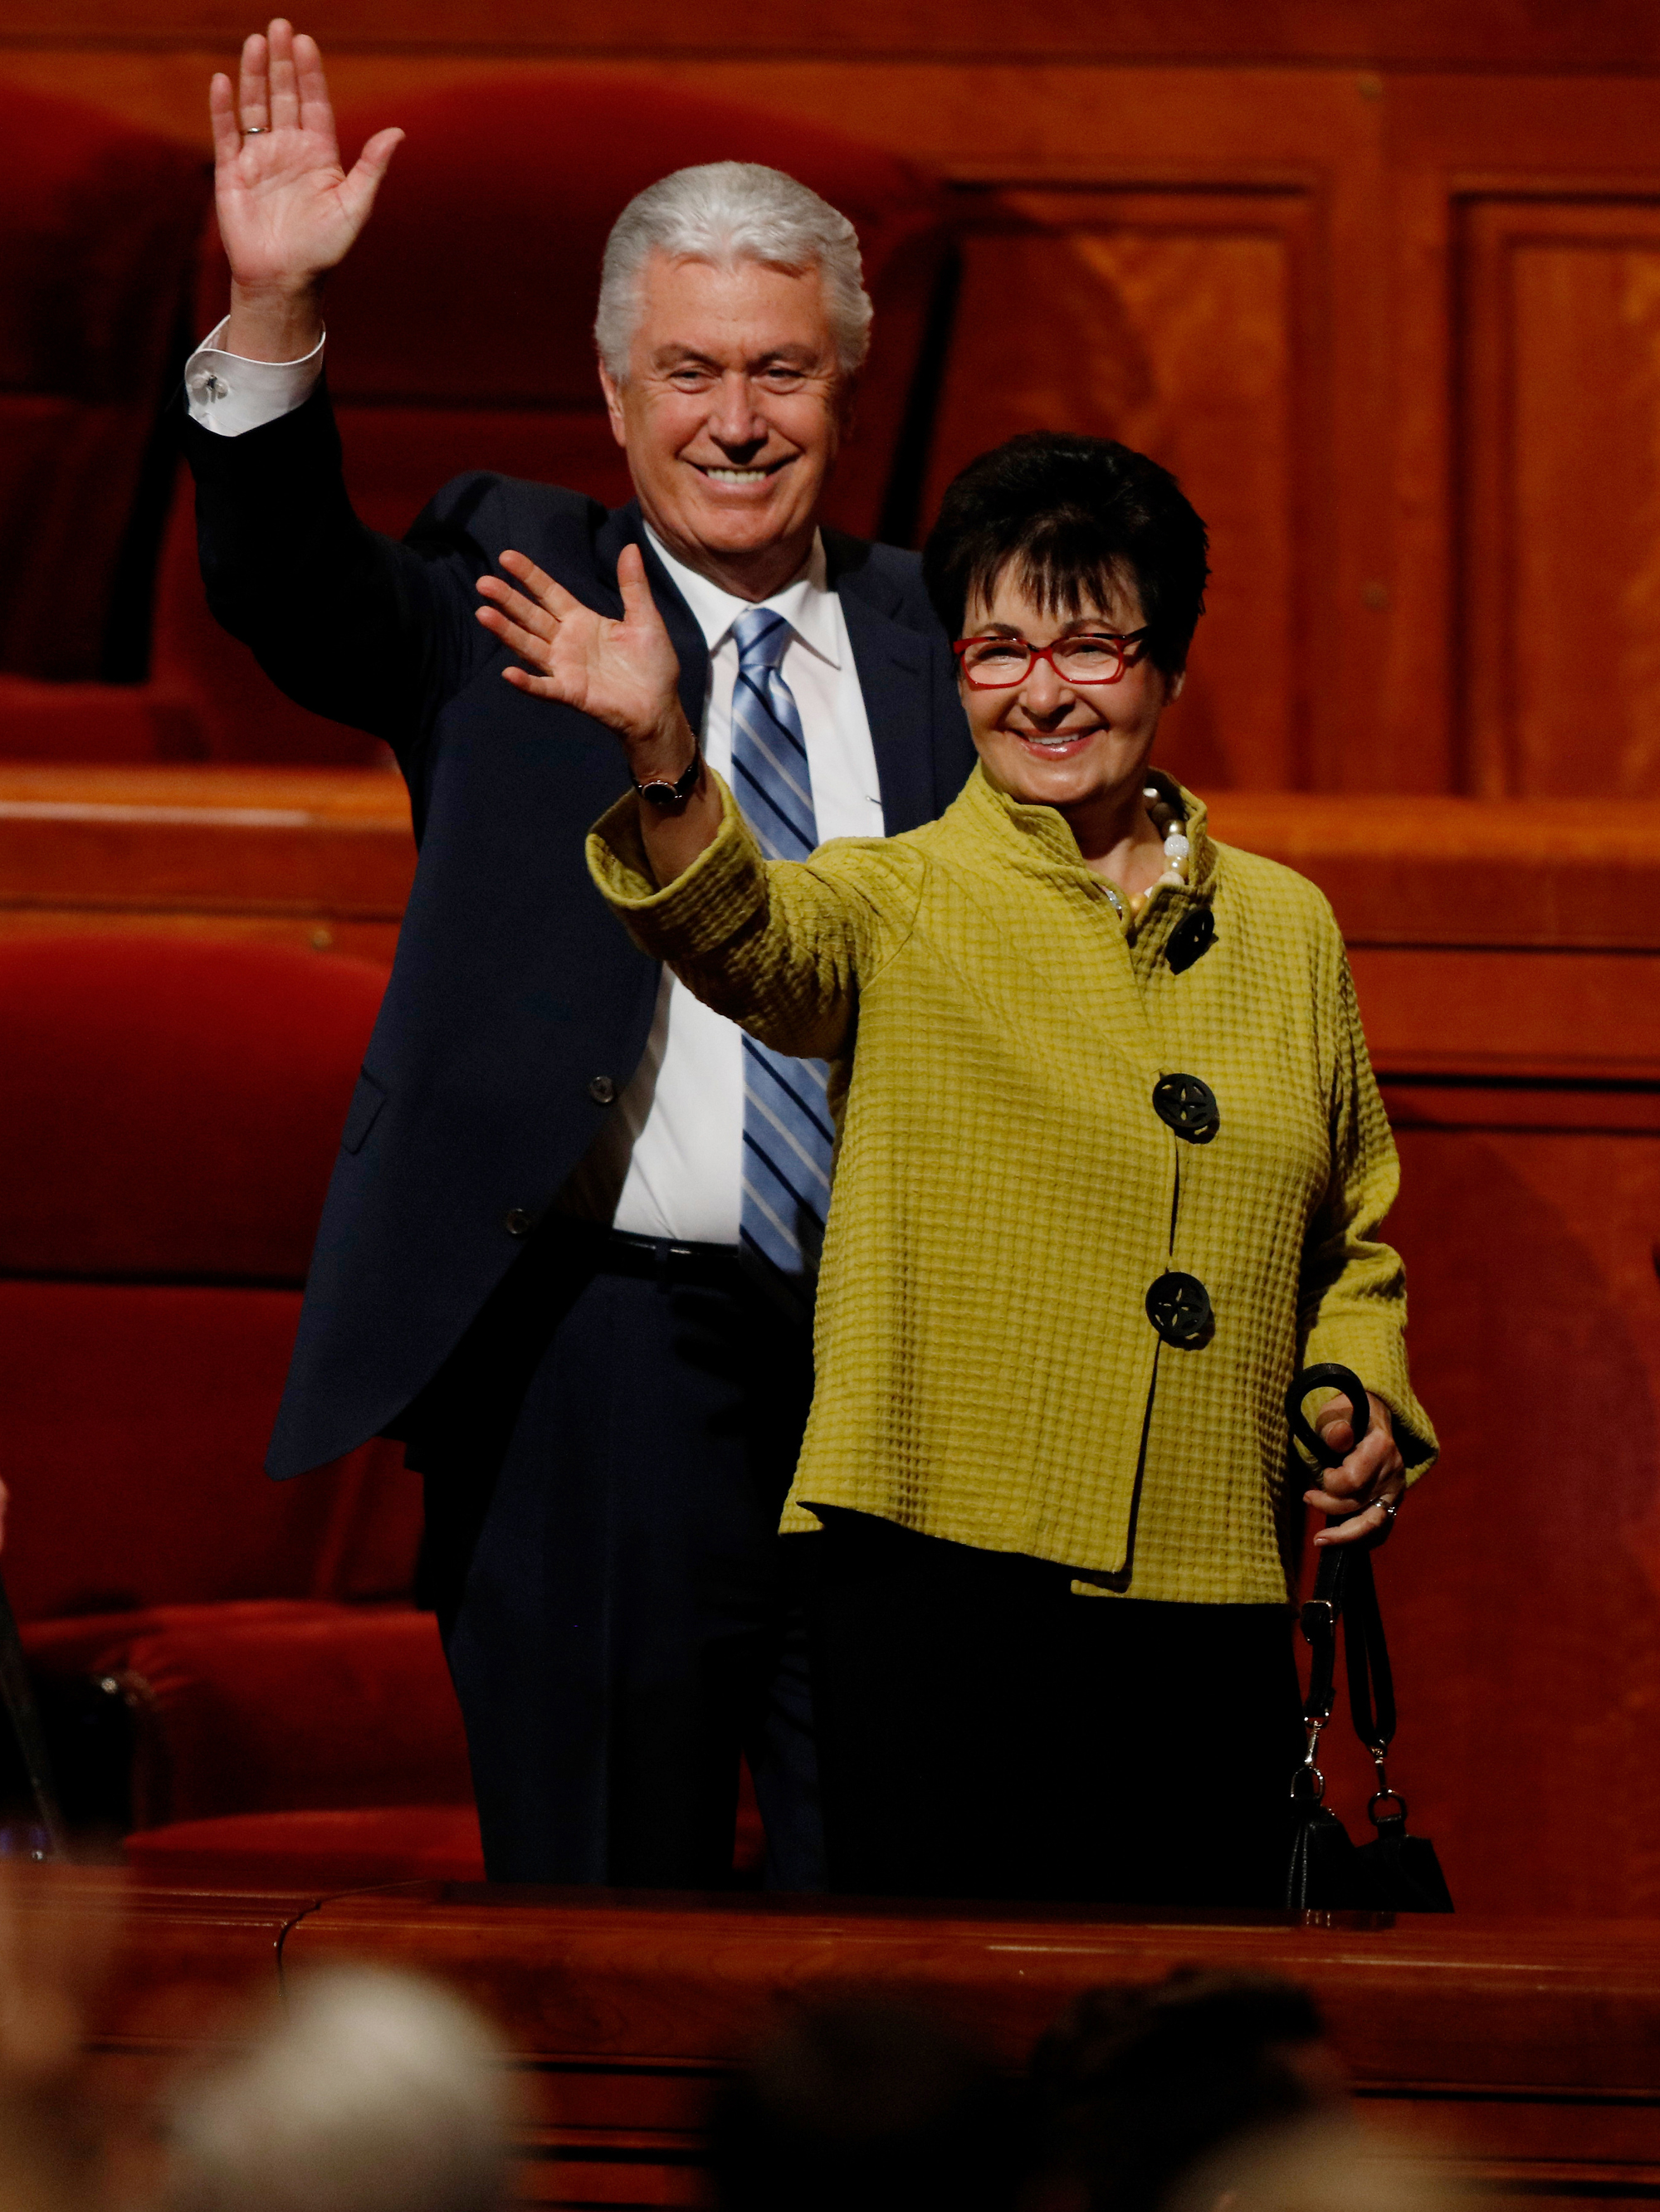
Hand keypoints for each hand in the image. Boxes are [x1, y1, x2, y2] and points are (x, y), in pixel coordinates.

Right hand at [211, 19, 402, 358]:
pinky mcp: (232, 174)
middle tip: (280, 27)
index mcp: (319, 156)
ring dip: (254, 75)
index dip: (310, 74)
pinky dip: (224, 109)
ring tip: (256, 41)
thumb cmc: (324, 250)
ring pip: (255, 106)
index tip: (306, 43)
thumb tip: (399, 133)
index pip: (314, 104)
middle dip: (281, 62)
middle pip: (283, 96)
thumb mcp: (355, 207)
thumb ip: (372, 169)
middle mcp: (288, 151)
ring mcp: (259, 159)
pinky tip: (225, 81)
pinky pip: (227, 134)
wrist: (285, 281)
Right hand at [478, 545, 722, 881]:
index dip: (529, 576)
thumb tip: (630, 546)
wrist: (660, 708)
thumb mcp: (645, 619)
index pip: (550, 593)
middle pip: (531, 616)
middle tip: (484, 582)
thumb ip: (633, 586)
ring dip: (506, 632)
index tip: (506, 556)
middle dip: (508, 599)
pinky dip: (527, 683)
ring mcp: (565, 667)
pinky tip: (508, 673)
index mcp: (582, 620)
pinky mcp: (571, 692)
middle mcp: (567, 641)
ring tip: (483, 614)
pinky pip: (545, 687)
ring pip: (530, 646)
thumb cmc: (653, 666)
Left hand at [1305, 1389, 1405, 1547]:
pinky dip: (1360, 1537)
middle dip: (1328, 1506)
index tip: (1320, 1472)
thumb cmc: (1346, 1413)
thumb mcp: (1337, 1410)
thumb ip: (1334, 1426)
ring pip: (1374, 1524)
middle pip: (1359, 1505)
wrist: (1370, 1415)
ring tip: (1320, 1541)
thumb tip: (1337, 1438)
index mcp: (1381, 1447)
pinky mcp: (1392, 1500)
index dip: (1329, 1482)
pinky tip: (1339, 1542)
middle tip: (1307, 1497)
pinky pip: (1380, 1527)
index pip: (1352, 1481)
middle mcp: (1393, 1472)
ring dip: (1345, 1536)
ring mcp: (1395, 1488)